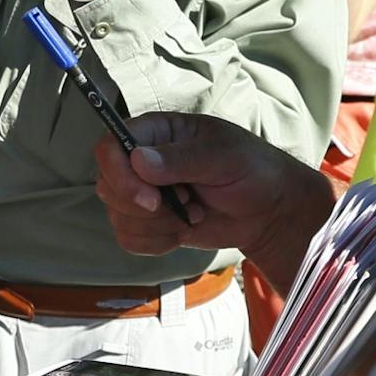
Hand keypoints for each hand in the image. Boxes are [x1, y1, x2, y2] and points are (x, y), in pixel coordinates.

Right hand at [92, 114, 334, 293]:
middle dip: (143, 206)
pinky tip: (184, 230)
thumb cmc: (252, 171)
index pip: (109, 147)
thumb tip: (138, 160)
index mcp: (154, 133)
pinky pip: (129, 239)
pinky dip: (157, 242)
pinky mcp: (148, 223)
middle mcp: (140, 162)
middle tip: (186, 204)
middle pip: (107, 185)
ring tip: (194, 213)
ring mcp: (142, 194)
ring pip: (117, 216)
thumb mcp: (223, 157)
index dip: (119, 174)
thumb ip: (181, 159)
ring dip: (158, 225)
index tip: (150, 198)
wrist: (269, 212)